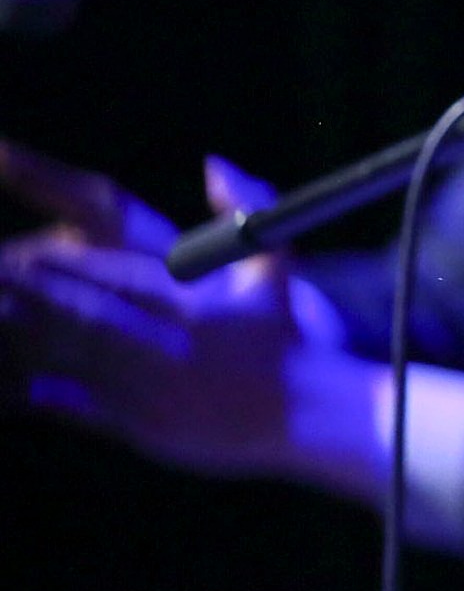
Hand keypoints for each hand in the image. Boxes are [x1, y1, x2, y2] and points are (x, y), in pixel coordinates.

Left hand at [0, 148, 336, 473]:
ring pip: (72, 361)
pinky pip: (78, 407)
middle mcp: (164, 345)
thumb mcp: (274, 266)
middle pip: (83, 316)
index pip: (114, 278)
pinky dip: (40, 394)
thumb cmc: (284, 338)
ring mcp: (148, 390)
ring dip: (24, 341)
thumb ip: (248, 207)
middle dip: (30, 297)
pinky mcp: (139, 428)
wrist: (306, 414)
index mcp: (190, 304)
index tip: (19, 255)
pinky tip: (10, 383)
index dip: (60, 267)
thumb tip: (213, 162)